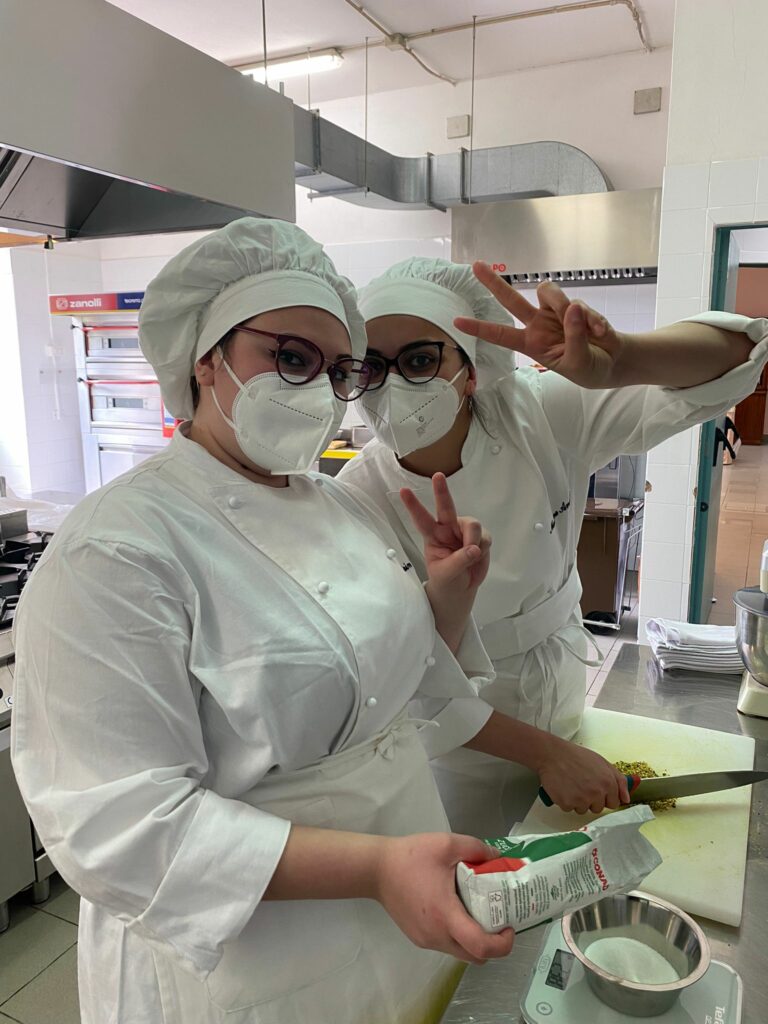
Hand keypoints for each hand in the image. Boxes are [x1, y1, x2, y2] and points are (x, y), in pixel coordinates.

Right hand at [375, 833, 514, 963]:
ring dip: (474, 939)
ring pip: (460, 952)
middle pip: (474, 956)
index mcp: (445, 915)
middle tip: (498, 920)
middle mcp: (436, 935)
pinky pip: (446, 944)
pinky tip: (455, 909)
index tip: (509, 926)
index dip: (502, 944)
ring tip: (478, 911)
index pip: (481, 946)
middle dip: (493, 945)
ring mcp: (425, 940)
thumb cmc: (411, 857)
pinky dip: (458, 935)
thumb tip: (498, 858)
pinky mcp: (417, 937)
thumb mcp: (446, 844)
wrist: (376, 868)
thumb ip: (476, 848)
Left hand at [400, 472, 490, 596]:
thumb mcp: (446, 574)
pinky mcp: (480, 536)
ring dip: (473, 539)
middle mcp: (448, 528)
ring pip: (472, 524)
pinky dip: (483, 547)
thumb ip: (459, 561)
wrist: (461, 588)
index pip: (421, 519)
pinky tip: (479, 555)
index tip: (403, 490)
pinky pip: (485, 536)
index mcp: (433, 536)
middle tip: (438, 476)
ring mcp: (464, 531)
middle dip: (441, 491)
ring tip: (472, 554)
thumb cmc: (447, 579)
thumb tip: (473, 548)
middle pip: (446, 506)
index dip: (413, 505)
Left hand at [454, 261, 625, 388]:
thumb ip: (574, 336)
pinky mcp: (575, 306)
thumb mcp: (578, 362)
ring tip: (586, 330)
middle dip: (494, 283)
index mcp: (531, 344)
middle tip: (477, 266)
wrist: (612, 363)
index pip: (500, 334)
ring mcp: (555, 313)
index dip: (479, 327)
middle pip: (511, 299)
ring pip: (548, 291)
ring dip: (564, 305)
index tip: (456, 321)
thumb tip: (573, 308)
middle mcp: (538, 325)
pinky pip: (578, 303)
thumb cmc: (588, 368)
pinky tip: (599, 333)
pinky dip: (591, 319)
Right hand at [535, 736, 630, 813]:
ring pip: (583, 810)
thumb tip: (626, 799)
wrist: (553, 754)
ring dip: (578, 801)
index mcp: (608, 783)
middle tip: (581, 784)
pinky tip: (563, 788)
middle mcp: (597, 793)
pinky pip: (569, 809)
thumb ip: (619, 780)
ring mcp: (582, 800)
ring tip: (571, 784)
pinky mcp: (567, 803)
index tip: (596, 789)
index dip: (605, 796)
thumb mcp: (602, 762)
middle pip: (598, 808)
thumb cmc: (577, 756)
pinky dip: (565, 801)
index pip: (613, 803)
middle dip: (591, 799)